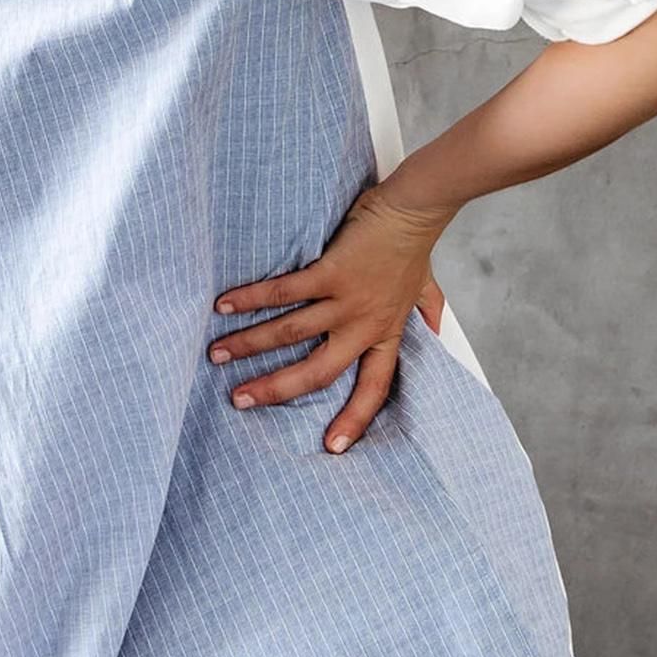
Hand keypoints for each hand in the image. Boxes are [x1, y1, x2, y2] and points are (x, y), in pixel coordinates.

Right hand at [208, 185, 457, 453]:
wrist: (415, 208)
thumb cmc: (413, 245)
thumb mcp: (427, 287)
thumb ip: (429, 312)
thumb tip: (438, 332)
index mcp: (385, 334)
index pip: (374, 388)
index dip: (354, 419)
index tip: (333, 448)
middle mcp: (364, 325)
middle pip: (318, 372)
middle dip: (276, 389)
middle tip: (240, 401)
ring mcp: (346, 300)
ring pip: (291, 334)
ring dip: (250, 345)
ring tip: (218, 355)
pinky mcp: (330, 272)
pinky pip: (284, 293)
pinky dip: (252, 300)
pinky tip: (224, 307)